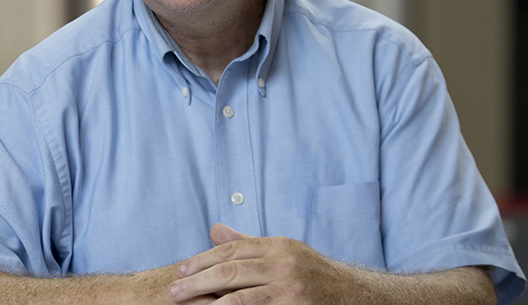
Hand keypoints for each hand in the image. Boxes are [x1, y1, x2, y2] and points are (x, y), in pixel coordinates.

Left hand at [167, 224, 348, 303]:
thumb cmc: (312, 274)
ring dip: (209, 304)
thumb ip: (247, 243)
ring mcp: (289, 288)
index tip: (181, 271)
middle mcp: (283, 263)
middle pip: (230, 271)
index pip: (231, 250)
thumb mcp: (283, 252)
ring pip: (240, 297)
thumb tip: (214, 230)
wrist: (353, 296)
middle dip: (197, 282)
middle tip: (174, 292)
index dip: (202, 260)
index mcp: (276, 246)